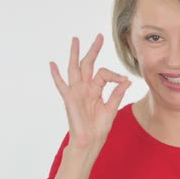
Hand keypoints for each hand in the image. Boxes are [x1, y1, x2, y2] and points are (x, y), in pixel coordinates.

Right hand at [49, 33, 130, 152]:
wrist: (90, 141)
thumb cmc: (99, 128)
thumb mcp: (111, 108)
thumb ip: (117, 94)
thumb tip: (127, 80)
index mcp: (96, 90)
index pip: (104, 74)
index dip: (115, 75)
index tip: (123, 80)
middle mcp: (85, 88)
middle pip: (88, 64)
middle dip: (93, 50)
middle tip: (99, 37)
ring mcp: (76, 92)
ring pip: (74, 69)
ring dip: (75, 54)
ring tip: (75, 40)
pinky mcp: (70, 98)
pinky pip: (61, 85)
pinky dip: (56, 75)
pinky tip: (52, 64)